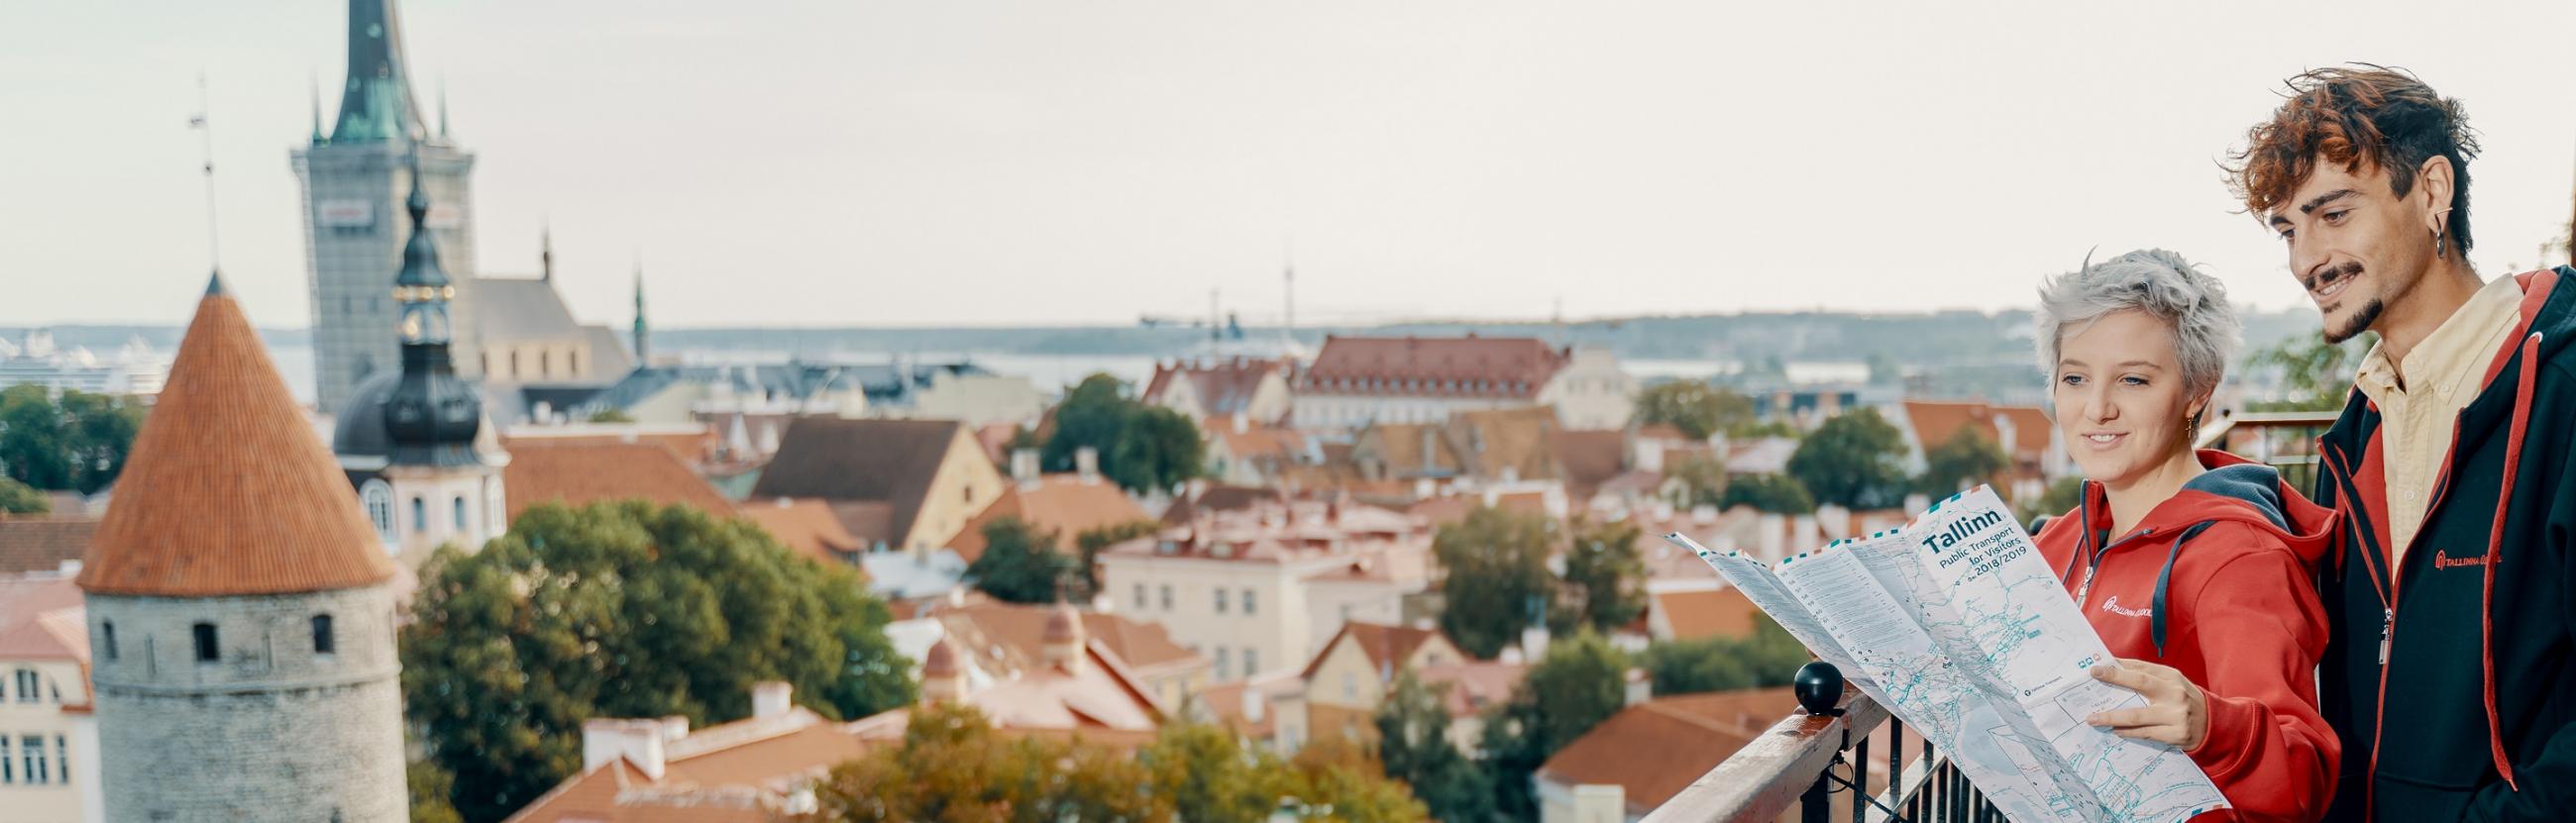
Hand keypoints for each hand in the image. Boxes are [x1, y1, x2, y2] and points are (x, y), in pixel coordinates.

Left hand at [2086, 658, 2207, 750]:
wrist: (2215, 725)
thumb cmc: (2185, 700)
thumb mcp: (2172, 684)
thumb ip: (2149, 676)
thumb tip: (2115, 668)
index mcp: (2173, 677)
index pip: (2142, 667)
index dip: (2119, 667)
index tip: (2097, 667)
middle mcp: (2175, 693)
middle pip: (2141, 683)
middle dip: (2115, 678)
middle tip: (2094, 678)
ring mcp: (2176, 715)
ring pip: (2137, 715)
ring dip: (2112, 717)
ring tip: (2093, 718)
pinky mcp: (2176, 735)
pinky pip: (2145, 733)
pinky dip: (2127, 732)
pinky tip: (2114, 730)